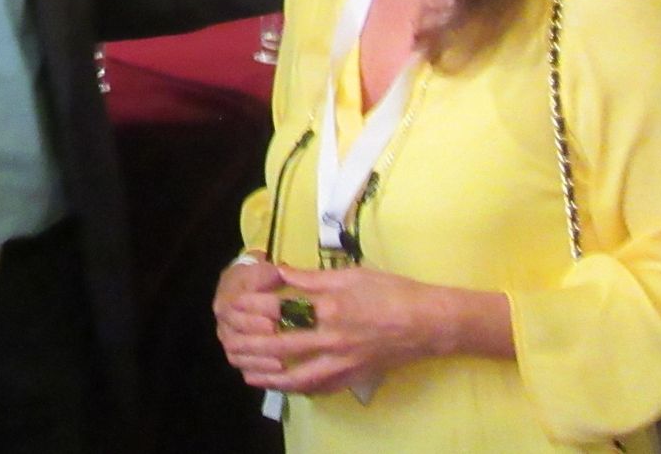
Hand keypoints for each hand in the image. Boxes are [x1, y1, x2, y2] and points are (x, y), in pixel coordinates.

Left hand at [219, 265, 512, 396]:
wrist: (429, 323)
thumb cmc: (391, 292)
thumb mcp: (350, 275)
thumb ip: (311, 278)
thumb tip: (281, 272)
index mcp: (330, 309)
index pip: (283, 311)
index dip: (257, 309)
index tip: (237, 306)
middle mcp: (333, 340)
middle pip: (283, 347)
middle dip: (254, 348)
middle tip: (232, 346)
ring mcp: (344, 363)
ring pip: (299, 376)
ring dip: (271, 377)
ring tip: (250, 374)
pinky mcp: (355, 377)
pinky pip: (322, 387)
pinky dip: (300, 388)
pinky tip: (286, 385)